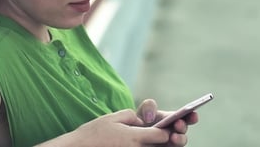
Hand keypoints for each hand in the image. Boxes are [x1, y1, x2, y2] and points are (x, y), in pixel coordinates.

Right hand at [38, 109, 170, 146]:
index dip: (166, 130)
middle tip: (163, 136)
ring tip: (148, 140)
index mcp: (135, 138)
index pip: (162, 135)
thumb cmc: (93, 133)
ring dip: (152, 145)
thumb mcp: (112, 118)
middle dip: (165, 141)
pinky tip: (135, 144)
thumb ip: (131, 116)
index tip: (164, 127)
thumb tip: (141, 121)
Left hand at [137, 99, 198, 146]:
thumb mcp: (143, 111)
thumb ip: (148, 107)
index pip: (186, 117)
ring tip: (173, 137)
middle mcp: (174, 131)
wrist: (135, 134)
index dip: (191, 115)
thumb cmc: (140, 121)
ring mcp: (170, 142)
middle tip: (178, 124)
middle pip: (183, 130)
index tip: (193, 114)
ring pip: (180, 142)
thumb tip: (150, 117)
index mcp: (172, 118)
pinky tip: (168, 143)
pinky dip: (172, 146)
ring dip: (179, 139)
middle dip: (183, 126)